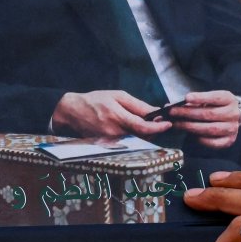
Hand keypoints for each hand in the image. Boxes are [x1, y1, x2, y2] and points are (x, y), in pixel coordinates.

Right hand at [52, 90, 169, 136]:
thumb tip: (155, 111)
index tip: (167, 124)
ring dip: (144, 133)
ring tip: (143, 122)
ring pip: (136, 140)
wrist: (73, 111)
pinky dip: (134, 136)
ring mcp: (111, 141)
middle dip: (153, 129)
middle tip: (157, 120)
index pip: (143, 127)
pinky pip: (127, 142)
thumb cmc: (95, 100)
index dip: (158, 127)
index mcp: (117, 116)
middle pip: (142, 136)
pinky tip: (131, 128)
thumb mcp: (117, 96)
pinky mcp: (108, 145)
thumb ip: (137, 105)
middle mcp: (114, 132)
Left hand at [167, 90, 240, 148]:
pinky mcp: (229, 140)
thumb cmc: (216, 105)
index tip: (186, 98)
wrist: (231, 117)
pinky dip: (201, 139)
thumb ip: (197, 100)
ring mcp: (232, 128)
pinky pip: (214, 142)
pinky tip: (191, 135)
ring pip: (210, 129)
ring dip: (191, 127)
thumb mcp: (210, 98)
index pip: (215, 98)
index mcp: (229, 99)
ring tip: (178, 124)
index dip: (200, 98)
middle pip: (209, 114)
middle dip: (188, 113)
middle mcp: (233, 114)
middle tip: (173, 112)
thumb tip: (176, 104)